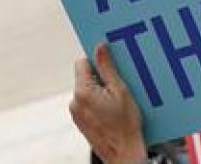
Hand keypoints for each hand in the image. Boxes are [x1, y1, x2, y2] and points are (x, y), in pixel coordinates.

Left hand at [70, 43, 146, 163]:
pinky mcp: (80, 122)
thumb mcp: (121, 91)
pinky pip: (86, 103)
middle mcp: (75, 102)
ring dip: (100, 91)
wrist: (124, 155)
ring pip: (86, 91)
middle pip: (84, 77)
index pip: (82, 62)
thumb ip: (107, 68)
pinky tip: (112, 111)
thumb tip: (99, 47)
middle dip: (100, 78)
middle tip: (118, 86)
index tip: (110, 65)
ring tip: (117, 102)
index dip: (97, 61)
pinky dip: (97, 103)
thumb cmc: (125, 126)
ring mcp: (76, 113)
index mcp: (83, 92)